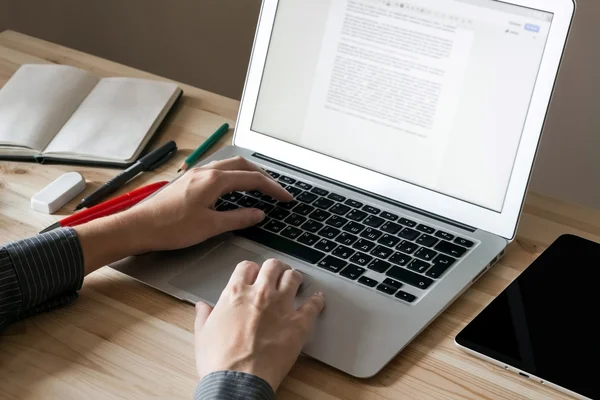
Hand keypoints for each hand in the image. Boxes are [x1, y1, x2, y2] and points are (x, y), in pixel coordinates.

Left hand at [74, 156, 291, 274]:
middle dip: (263, 175)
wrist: (139, 227)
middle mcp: (206, 171)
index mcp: (214, 180)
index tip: (287, 198)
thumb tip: (259, 214)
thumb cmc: (171, 228)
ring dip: (247, 173)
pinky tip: (233, 188)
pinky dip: (233, 176)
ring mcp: (195, 173)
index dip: (273, 188)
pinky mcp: (188, 180)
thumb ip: (238, 218)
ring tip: (260, 186)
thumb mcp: (211, 226)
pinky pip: (217, 170)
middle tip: (276, 190)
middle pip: (243, 165)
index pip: (253, 179)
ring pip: (229, 165)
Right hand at [194, 259, 325, 390]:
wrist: (238, 381)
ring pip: (293, 278)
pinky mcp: (298, 323)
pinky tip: (318, 298)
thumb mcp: (203, 335)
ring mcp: (281, 306)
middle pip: (272, 266)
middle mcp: (260, 293)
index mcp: (235, 293)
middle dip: (275, 268)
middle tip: (277, 274)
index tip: (253, 275)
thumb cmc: (219, 361)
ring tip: (295, 280)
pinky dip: (317, 300)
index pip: (246, 267)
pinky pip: (313, 304)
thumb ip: (204, 316)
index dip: (250, 270)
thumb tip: (202, 307)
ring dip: (294, 277)